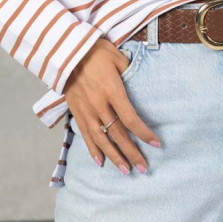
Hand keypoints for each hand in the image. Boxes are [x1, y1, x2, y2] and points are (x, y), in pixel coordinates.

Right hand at [63, 38, 161, 174]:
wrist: (66, 51)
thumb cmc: (95, 51)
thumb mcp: (117, 57)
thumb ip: (129, 72)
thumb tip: (141, 83)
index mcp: (112, 90)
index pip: (130, 119)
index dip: (144, 133)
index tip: (156, 144)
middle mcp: (99, 104)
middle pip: (118, 134)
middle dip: (132, 153)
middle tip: (143, 168)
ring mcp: (86, 110)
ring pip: (101, 140)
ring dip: (114, 157)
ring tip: (125, 171)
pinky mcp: (76, 111)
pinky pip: (85, 135)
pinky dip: (92, 150)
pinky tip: (100, 162)